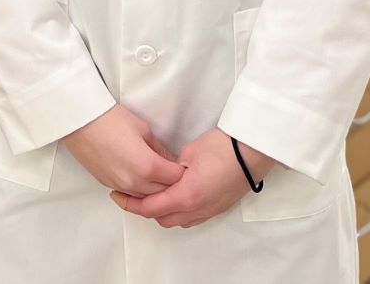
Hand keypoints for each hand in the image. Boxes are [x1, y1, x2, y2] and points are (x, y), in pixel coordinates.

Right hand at [62, 104, 185, 196]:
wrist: (79, 121)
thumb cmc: (109, 119)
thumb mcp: (143, 129)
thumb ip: (160, 149)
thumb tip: (169, 160)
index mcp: (147, 166)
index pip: (176, 179)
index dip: (184, 172)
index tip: (186, 166)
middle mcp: (134, 182)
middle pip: (164, 193)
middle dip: (173, 184)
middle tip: (176, 172)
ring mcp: (121, 186)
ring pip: (147, 198)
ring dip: (156, 190)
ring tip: (159, 176)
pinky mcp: (109, 184)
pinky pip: (131, 195)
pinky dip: (140, 190)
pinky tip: (142, 178)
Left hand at [109, 129, 276, 228]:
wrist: (252, 153)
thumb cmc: (223, 148)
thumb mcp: (188, 153)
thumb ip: (170, 168)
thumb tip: (163, 174)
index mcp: (185, 196)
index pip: (149, 208)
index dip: (130, 204)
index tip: (118, 196)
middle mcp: (196, 209)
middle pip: (160, 218)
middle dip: (143, 209)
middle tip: (131, 194)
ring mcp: (207, 211)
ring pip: (176, 220)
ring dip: (161, 211)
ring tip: (152, 193)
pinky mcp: (216, 208)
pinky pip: (190, 217)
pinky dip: (177, 211)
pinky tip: (174, 196)